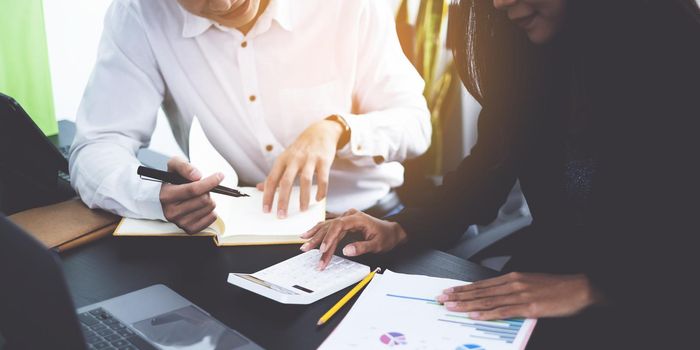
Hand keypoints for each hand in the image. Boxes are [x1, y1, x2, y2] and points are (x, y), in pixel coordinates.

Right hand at [159, 157, 223, 233]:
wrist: (171, 194)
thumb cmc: (174, 179)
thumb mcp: (175, 164)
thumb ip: (184, 166)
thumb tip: (196, 176)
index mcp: (166, 196)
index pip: (193, 189)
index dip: (209, 182)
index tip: (219, 176)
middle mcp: (171, 212)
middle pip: (204, 199)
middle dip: (207, 190)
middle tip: (201, 188)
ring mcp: (180, 223)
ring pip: (209, 208)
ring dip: (209, 200)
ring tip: (200, 197)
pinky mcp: (190, 229)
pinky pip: (212, 218)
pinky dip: (211, 211)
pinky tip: (202, 206)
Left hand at [262, 119, 342, 217]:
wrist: (320, 132)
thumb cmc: (300, 149)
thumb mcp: (285, 158)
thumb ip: (274, 174)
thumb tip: (259, 188)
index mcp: (283, 160)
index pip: (272, 179)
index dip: (268, 195)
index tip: (266, 210)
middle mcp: (295, 159)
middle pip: (286, 181)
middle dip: (283, 200)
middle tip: (282, 215)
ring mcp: (310, 159)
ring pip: (305, 181)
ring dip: (303, 197)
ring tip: (302, 210)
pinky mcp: (324, 161)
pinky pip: (323, 179)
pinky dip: (321, 190)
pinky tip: (318, 199)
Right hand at [300, 209, 407, 269]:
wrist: (392, 231)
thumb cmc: (386, 237)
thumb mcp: (377, 245)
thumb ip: (361, 247)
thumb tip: (346, 251)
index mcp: (357, 218)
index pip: (338, 226)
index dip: (329, 238)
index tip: (323, 249)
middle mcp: (349, 216)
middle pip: (330, 226)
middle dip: (317, 239)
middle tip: (306, 249)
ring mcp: (346, 218)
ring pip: (327, 226)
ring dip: (315, 235)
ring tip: (303, 243)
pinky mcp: (344, 223)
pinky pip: (329, 226)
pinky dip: (319, 231)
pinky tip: (309, 234)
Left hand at [436, 272, 604, 319]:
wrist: (578, 288)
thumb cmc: (556, 288)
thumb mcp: (530, 284)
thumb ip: (512, 290)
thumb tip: (496, 298)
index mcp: (512, 278)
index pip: (481, 284)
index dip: (463, 289)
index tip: (448, 291)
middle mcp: (512, 284)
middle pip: (480, 291)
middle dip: (458, 296)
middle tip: (441, 299)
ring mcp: (520, 295)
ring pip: (487, 301)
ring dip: (467, 304)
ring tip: (451, 306)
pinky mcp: (529, 307)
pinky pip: (503, 311)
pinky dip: (487, 314)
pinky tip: (475, 316)